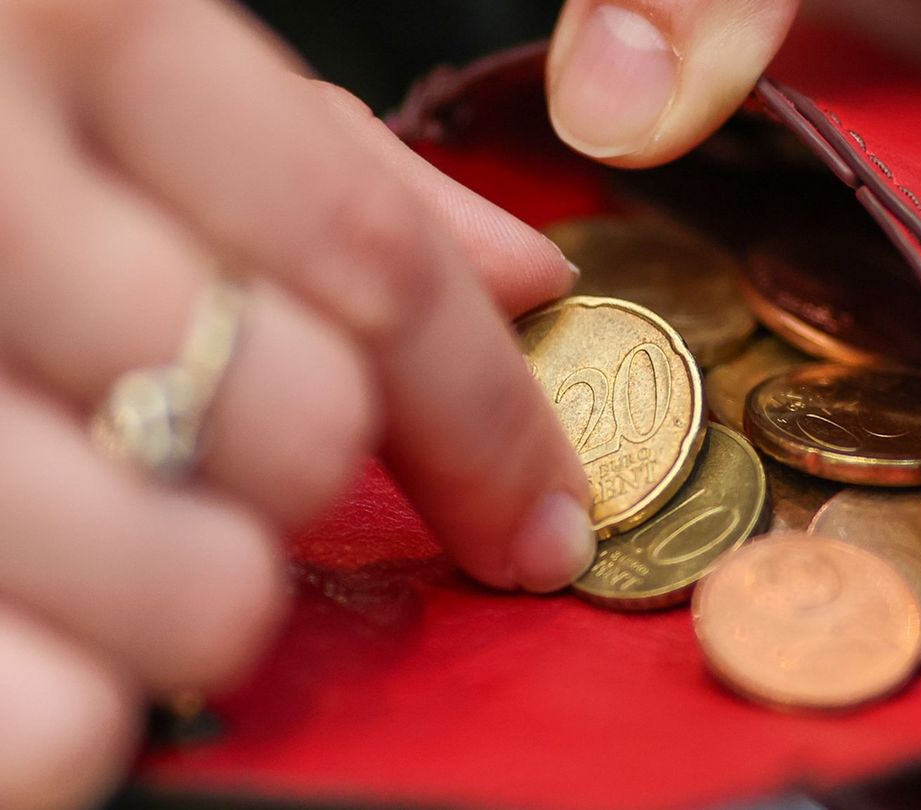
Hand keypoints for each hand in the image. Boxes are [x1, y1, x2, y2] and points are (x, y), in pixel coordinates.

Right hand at [0, 1, 595, 805]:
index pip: (370, 257)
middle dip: (301, 478)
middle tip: (214, 460)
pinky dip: (70, 724)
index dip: (494, 418)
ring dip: (199, 602)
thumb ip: (318, 168)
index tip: (542, 523)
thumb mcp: (103, 60)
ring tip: (116, 544)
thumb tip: (527, 276)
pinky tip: (42, 650)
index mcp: (70, 21)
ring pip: (192, 586)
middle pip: (291, 420)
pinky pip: (40, 725)